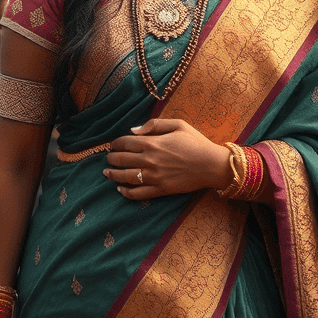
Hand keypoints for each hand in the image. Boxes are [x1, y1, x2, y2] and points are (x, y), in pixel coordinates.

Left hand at [104, 119, 230, 201]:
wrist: (211, 165)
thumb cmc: (196, 142)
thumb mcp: (178, 124)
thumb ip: (154, 124)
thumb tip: (134, 130)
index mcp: (153, 143)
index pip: (125, 142)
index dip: (115, 143)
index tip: (112, 145)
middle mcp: (150, 160)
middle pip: (122, 159)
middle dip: (112, 158)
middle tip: (108, 158)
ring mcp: (154, 177)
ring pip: (126, 177)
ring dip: (113, 175)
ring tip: (107, 173)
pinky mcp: (160, 190)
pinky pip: (138, 193)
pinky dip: (126, 192)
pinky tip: (120, 189)